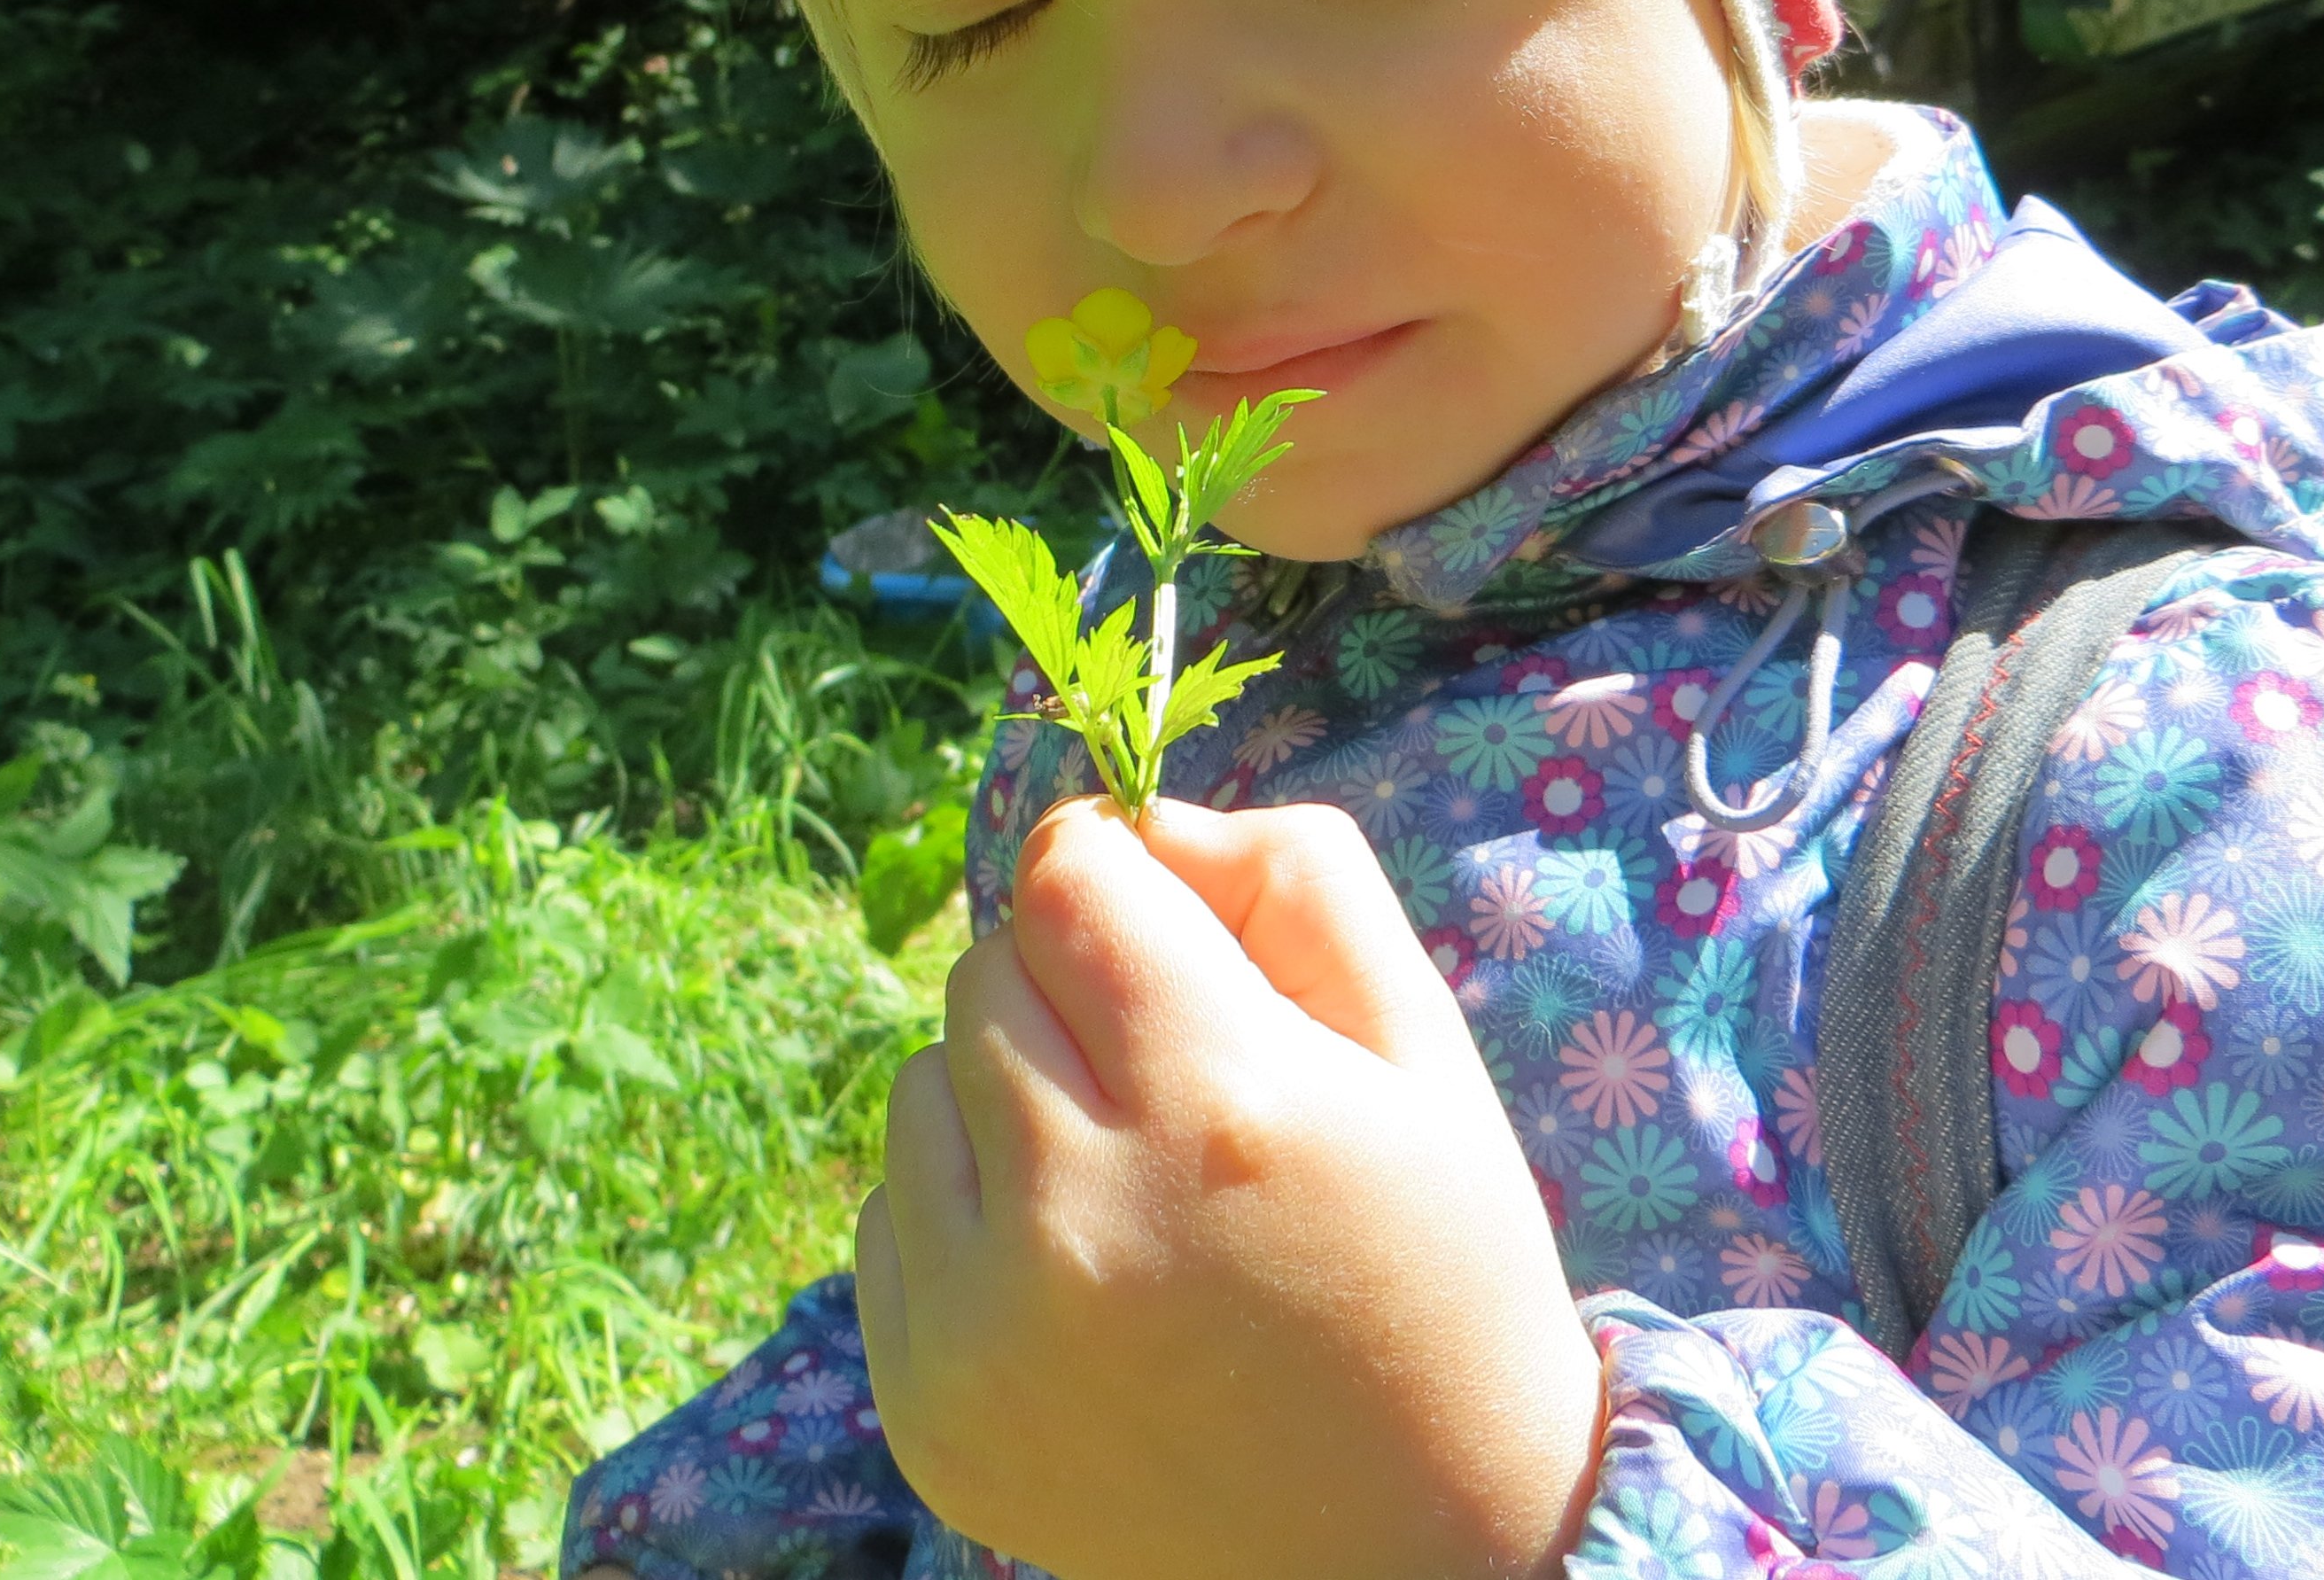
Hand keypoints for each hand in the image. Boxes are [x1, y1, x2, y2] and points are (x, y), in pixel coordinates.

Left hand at [855, 799, 1600, 1579]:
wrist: (1416, 1558)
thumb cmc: (1437, 1273)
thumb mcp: (1422, 1050)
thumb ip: (1293, 879)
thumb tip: (1136, 818)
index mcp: (1221, 1106)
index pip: (1067, 877)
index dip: (1113, 873)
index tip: (1154, 921)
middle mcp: (1081, 1218)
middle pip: (985, 975)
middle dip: (1067, 989)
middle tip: (1170, 1076)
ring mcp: (985, 1333)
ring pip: (916, 1088)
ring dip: (1003, 1102)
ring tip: (1129, 1187)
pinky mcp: (928, 1414)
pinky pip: (886, 1218)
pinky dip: (966, 1219)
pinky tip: (1083, 1283)